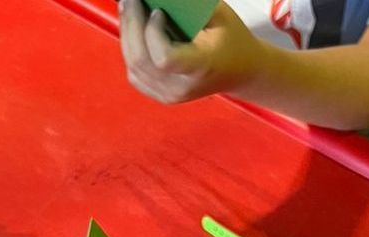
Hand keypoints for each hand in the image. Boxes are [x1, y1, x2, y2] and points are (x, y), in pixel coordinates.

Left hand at [118, 0, 265, 104]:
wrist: (241, 71)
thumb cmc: (231, 39)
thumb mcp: (219, 14)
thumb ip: (189, 3)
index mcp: (201, 68)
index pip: (164, 58)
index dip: (153, 32)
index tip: (158, 11)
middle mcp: (182, 87)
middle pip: (141, 60)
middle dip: (131, 24)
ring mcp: (170, 95)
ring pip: (133, 66)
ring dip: (127, 34)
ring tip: (129, 8)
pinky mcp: (161, 95)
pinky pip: (134, 73)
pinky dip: (130, 49)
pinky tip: (134, 29)